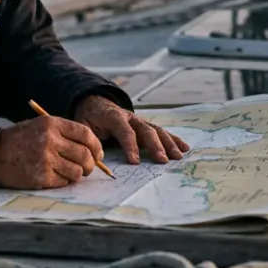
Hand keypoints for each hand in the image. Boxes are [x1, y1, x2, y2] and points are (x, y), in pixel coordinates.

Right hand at [0, 115, 103, 189]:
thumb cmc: (18, 140)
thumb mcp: (40, 126)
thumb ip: (64, 134)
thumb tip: (91, 150)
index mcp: (52, 124)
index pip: (86, 134)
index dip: (96, 146)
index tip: (98, 154)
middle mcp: (50, 140)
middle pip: (85, 154)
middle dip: (91, 164)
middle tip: (88, 168)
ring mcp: (46, 159)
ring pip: (77, 171)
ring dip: (78, 174)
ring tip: (70, 173)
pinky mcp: (41, 176)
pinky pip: (64, 181)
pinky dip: (64, 181)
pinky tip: (56, 177)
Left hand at [73, 95, 190, 164]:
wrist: (95, 104)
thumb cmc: (89, 119)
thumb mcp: (83, 127)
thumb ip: (89, 141)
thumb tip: (96, 159)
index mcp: (113, 117)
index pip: (124, 131)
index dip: (130, 146)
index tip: (135, 162)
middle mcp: (130, 117)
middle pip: (145, 130)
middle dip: (155, 146)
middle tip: (162, 160)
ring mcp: (140, 121)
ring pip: (157, 130)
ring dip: (168, 143)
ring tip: (178, 157)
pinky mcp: (146, 126)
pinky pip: (161, 132)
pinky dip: (174, 139)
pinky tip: (184, 148)